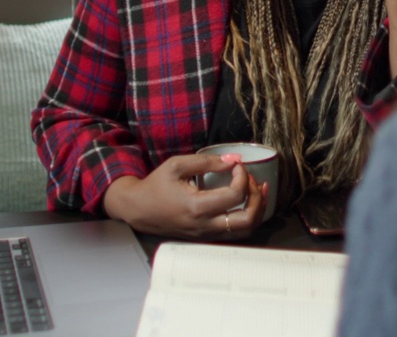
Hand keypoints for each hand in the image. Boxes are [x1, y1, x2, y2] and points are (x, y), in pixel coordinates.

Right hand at [102, 153, 266, 240]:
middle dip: (257, 197)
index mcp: (196, 207)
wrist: (138, 209)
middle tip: (253, 180)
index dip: (243, 176)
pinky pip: (236, 232)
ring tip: (258, 190)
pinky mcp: (207, 237)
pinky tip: (248, 201)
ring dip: (257, 209)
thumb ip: (207, 161)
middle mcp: (204, 226)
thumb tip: (234, 160)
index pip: (235, 195)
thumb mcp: (177, 165)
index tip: (237, 165)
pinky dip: (248, 217)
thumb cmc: (156, 186)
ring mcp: (206, 235)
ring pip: (245, 230)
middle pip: (247, 220)